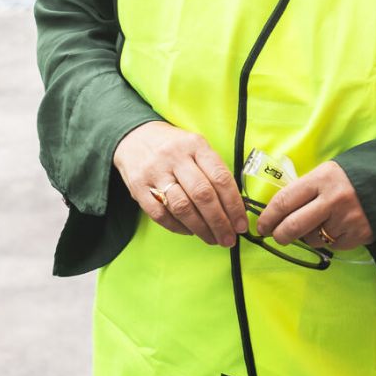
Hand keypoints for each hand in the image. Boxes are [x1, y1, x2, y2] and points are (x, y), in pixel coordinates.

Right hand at [112, 120, 245, 247]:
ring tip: (213, 239)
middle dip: (219, 222)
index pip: (220, 178)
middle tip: (229, 239)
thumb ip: (213, 170)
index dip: (234, 205)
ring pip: (182, 207)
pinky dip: (178, 227)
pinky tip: (190, 231)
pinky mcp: (138, 188)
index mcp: (195, 145)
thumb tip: (235, 206)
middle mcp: (175, 157)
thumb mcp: (196, 146)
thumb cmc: (174, 146)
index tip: (241, 224)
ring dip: (201, 228)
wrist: (133, 137)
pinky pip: (160, 214)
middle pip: (202, 195)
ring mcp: (155, 172)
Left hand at [253, 160, 373, 250]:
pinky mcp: (357, 235)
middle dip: (280, 235)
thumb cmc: (351, 178)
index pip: (285, 201)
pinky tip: (337, 227)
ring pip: (311, 239)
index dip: (268, 217)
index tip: (261, 226)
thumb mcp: (327, 174)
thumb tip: (278, 211)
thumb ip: (306, 189)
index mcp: (321, 179)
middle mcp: (332, 199)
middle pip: (293, 226)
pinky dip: (329, 241)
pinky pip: (332, 246)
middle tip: (277, 236)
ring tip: (317, 224)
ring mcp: (346, 219)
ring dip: (308, 237)